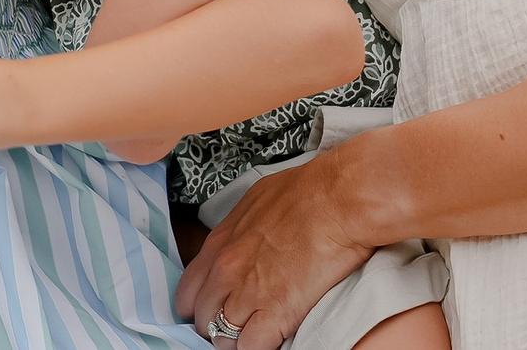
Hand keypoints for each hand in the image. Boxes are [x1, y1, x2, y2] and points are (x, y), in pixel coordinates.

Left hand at [176, 149, 378, 349]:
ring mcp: (248, 293)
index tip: (217, 309)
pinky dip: (258, 348)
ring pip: (223, 339)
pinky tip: (273, 337)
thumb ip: (240, 231)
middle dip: (219, 326)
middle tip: (241, 323)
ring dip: (239, 340)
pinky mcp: (276, 312)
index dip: (201, 306)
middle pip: (203, 320)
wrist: (339, 198)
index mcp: (219, 245)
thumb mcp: (256, 202)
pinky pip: (251, 348)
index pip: (188, 293)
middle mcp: (226, 272)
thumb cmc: (306, 192)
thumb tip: (243, 242)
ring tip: (259, 331)